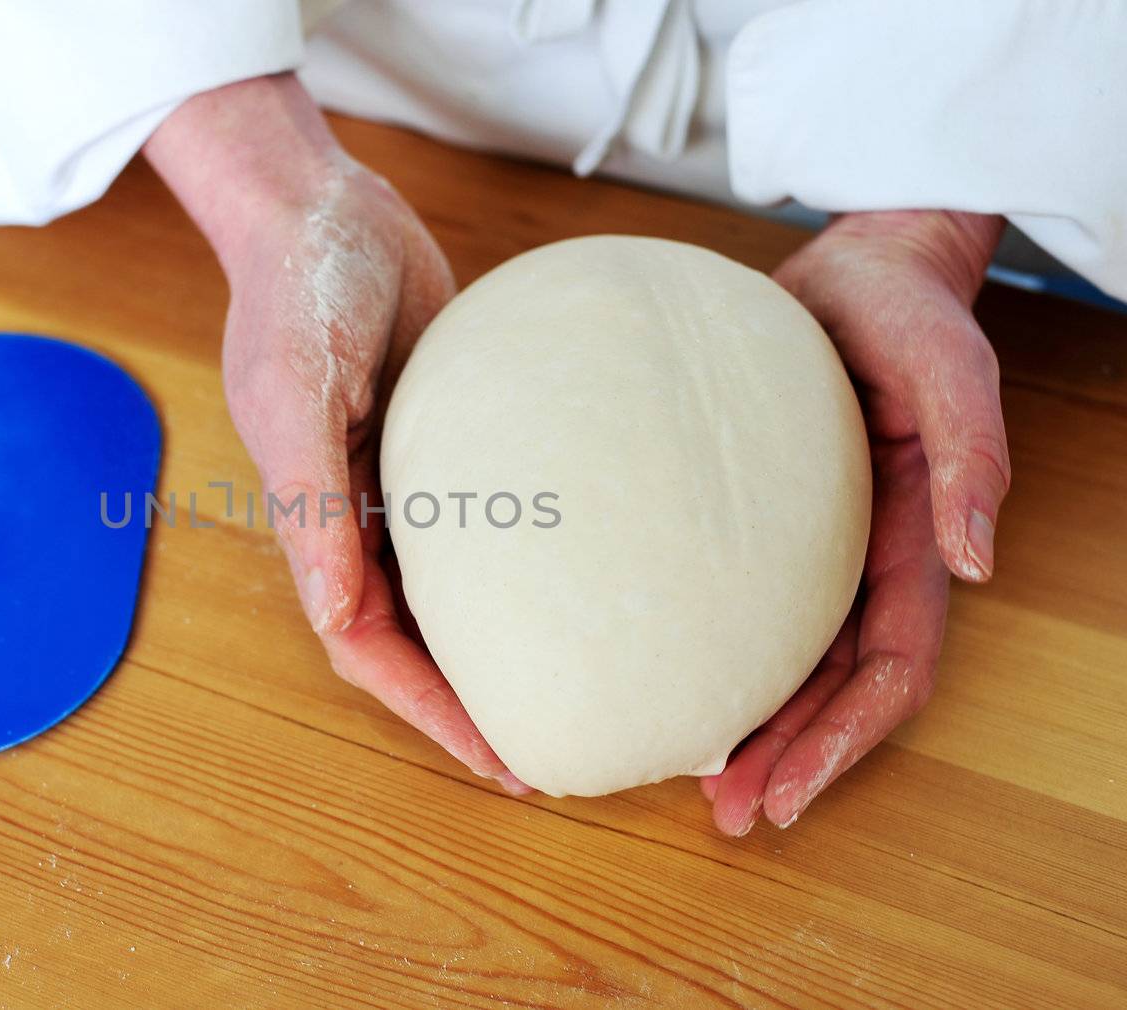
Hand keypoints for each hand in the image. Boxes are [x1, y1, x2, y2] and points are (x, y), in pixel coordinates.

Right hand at [146, 75, 530, 793]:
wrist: (322, 205)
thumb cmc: (298, 288)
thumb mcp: (294, 388)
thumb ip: (307, 501)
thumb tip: (333, 616)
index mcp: (317, 520)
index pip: (368, 647)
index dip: (430, 713)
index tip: (501, 761)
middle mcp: (360, 516)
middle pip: (414, 639)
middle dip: (471, 703)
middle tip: (555, 750)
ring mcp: (406, 481)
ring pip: (453, 594)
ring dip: (500, 648)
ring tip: (576, 686)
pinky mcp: (447, 441)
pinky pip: (486, 525)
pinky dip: (522, 568)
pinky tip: (578, 582)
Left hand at [704, 210, 1010, 833]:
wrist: (859, 266)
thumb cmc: (909, 312)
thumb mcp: (951, 370)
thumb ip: (972, 458)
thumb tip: (978, 563)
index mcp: (912, 539)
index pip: (888, 669)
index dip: (843, 740)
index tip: (786, 794)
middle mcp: (861, 557)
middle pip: (831, 686)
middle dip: (790, 757)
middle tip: (727, 816)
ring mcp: (812, 543)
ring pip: (786, 658)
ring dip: (752, 725)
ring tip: (696, 782)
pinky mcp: (761, 518)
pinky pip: (741, 601)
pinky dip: (713, 650)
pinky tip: (665, 675)